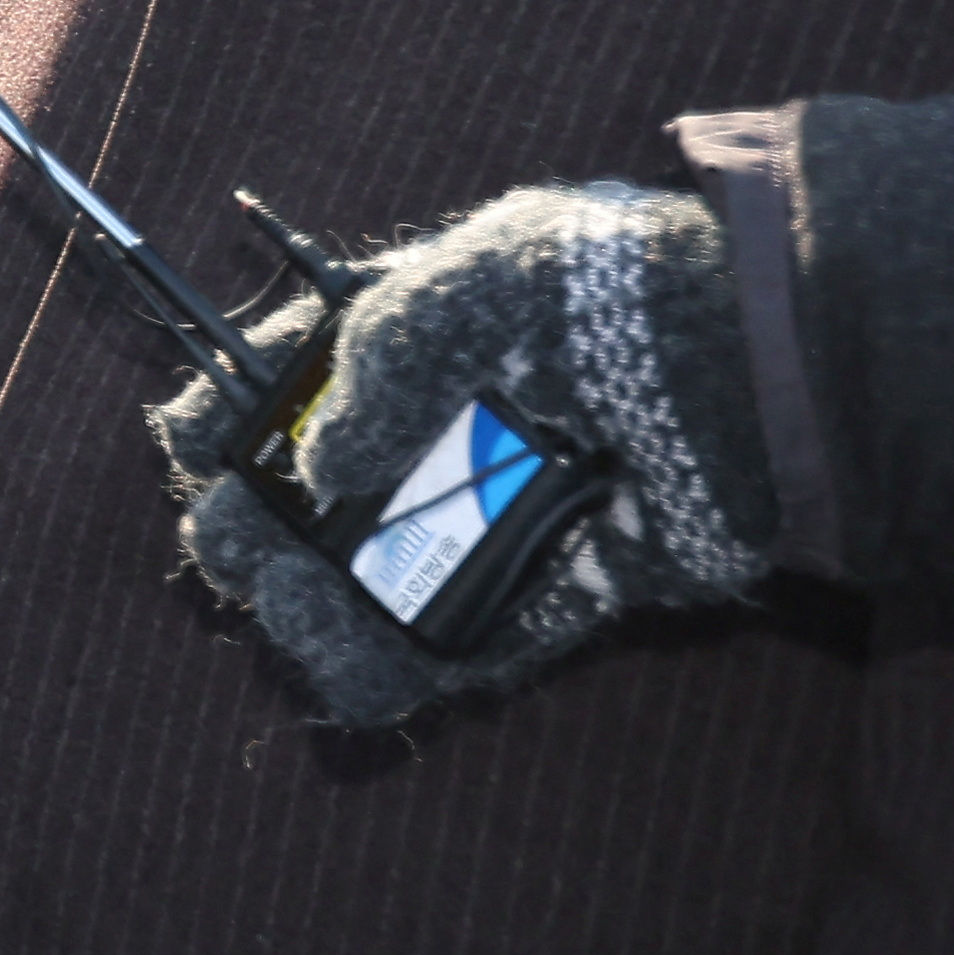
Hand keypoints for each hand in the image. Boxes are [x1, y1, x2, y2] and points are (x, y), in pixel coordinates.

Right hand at [152, 177, 765, 732]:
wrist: (760, 359)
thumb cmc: (613, 290)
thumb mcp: (482, 278)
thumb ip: (384, 355)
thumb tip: (324, 458)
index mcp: (401, 341)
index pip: (275, 382)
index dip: (221, 418)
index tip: (193, 447)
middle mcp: (438, 434)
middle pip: (306, 496)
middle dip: (253, 526)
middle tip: (236, 551)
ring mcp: (496, 513)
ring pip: (376, 580)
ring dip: (318, 608)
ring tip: (294, 617)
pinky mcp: (565, 583)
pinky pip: (477, 640)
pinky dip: (414, 667)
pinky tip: (363, 675)